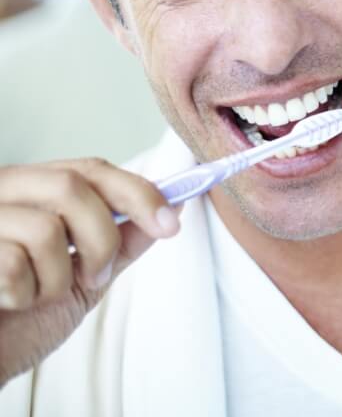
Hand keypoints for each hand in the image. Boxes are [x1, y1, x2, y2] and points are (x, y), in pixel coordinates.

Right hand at [0, 158, 180, 385]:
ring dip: (58, 278)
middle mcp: (5, 191)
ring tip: (39, 296)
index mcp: (34, 190)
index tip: (170, 222)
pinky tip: (10, 302)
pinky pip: (14, 262)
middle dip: (101, 238)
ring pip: (47, 228)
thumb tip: (173, 208)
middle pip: (73, 185)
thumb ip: (121, 243)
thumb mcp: (83, 280)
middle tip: (94, 277)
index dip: (136, 192)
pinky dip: (25, 294)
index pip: (91, 169)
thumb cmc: (21, 324)